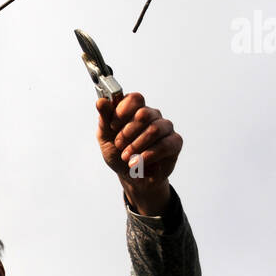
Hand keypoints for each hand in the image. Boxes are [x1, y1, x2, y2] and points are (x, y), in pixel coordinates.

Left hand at [95, 92, 181, 216]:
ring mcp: (165, 127)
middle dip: (127, 133)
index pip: (134, 99)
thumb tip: (101, 102)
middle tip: (119, 145)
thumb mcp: (105, 137)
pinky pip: (165, 145)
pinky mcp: (175, 142)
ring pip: (154, 129)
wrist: (129, 176)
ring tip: (126, 157)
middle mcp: (152, 114)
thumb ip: (104, 119)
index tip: (113, 127)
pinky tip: (137, 163)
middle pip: (144, 113)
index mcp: (135, 109)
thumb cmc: (118, 153)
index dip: (122, 113)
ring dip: (136, 146)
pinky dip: (148, 156)